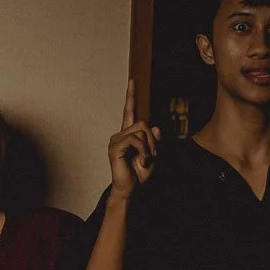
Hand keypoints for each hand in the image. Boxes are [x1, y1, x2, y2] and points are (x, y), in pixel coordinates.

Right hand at [109, 79, 159, 198]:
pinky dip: (143, 150)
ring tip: (145, 160)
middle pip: (142, 123)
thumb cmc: (140, 173)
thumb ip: (154, 139)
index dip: (131, 96)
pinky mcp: (115, 147)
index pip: (129, 111)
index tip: (132, 81)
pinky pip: (135, 140)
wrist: (132, 189)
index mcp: (128, 134)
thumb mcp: (153, 153)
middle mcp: (119, 134)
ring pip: (141, 130)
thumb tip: (154, 127)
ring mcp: (115, 140)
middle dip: (152, 139)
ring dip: (149, 146)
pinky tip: (141, 160)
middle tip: (152, 155)